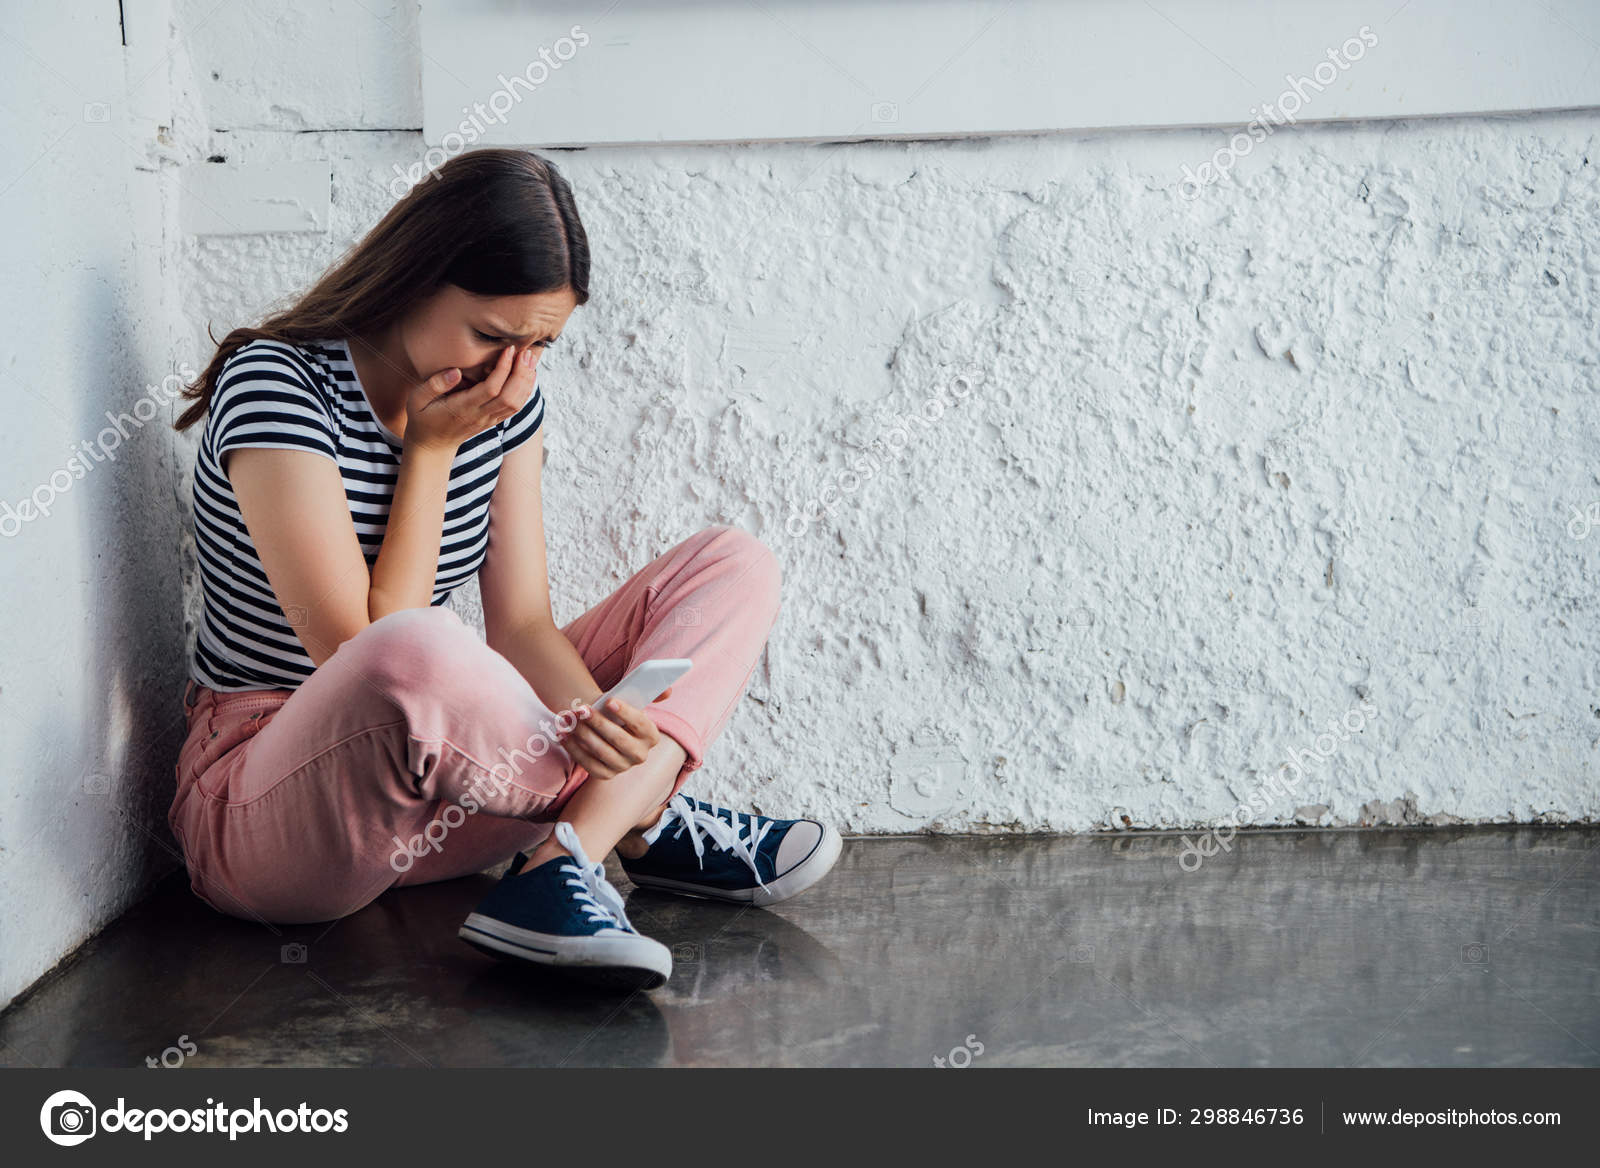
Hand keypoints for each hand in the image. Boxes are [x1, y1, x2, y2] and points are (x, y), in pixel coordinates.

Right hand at [404, 344, 536, 453]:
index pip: (491, 389)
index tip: (509, 350)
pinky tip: (528, 376)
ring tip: (531, 360)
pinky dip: (524, 391)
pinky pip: (514, 407)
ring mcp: (488, 420)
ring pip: (516, 403)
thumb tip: (456, 371)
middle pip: (509, 396)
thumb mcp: (417, 400)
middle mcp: (480, 415)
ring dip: (526, 381)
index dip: (503, 369)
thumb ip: (435, 384)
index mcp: (462, 408)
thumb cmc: (422, 419)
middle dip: (521, 373)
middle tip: (526, 352)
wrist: (431, 447)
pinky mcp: (493, 421)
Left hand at [560, 694, 666, 780]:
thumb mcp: (634, 704)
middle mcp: (640, 755)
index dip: (626, 712)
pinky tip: (563, 734)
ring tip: (568, 719)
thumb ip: (652, 694)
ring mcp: (623, 767)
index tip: (609, 700)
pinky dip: (573, 748)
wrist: (606, 734)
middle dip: (598, 723)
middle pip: (619, 739)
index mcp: (651, 736)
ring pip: (600, 751)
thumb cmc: (618, 715)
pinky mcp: (605, 775)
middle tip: (581, 709)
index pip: (641, 723)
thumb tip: (667, 690)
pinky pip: (587, 763)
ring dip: (582, 734)